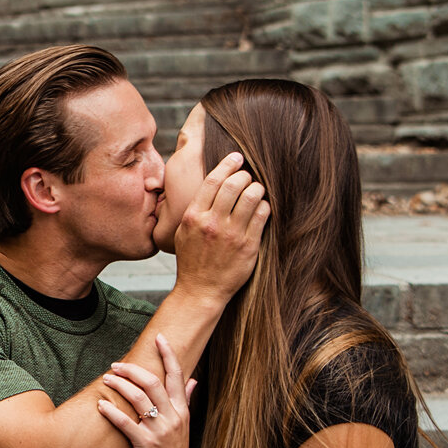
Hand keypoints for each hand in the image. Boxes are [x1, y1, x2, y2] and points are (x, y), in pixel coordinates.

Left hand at [96, 333, 197, 447]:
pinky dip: (111, 412)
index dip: (168, 354)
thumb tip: (192, 379)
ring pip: (139, 398)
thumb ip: (186, 400)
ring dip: (120, 385)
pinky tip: (100, 405)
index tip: (159, 338)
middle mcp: (172, 416)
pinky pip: (126, 423)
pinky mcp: (146, 444)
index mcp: (182, 410)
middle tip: (116, 365)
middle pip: (153, 382)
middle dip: (133, 370)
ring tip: (107, 379)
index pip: (177, 375)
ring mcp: (159, 430)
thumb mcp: (185, 425)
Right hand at [170, 151, 271, 306]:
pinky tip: (262, 207)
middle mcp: (212, 223)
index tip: (236, 157)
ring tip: (256, 190)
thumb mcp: (183, 231)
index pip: (213, 180)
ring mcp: (231, 234)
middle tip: (247, 177)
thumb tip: (209, 185)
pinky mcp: (248, 246)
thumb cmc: (192, 260)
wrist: (200, 290)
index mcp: (194, 216)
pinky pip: (262, 215)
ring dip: (257, 188)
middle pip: (234, 184)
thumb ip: (195, 208)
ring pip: (251, 196)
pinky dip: (264, 206)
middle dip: (244, 175)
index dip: (227, 164)